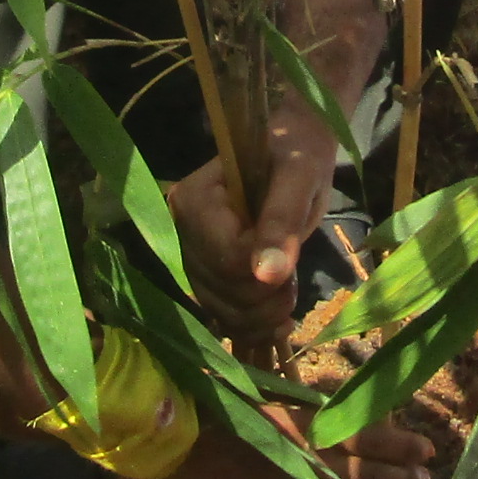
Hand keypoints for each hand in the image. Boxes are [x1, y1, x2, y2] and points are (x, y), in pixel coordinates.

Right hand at [149, 409, 436, 478]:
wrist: (156, 436)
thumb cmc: (203, 402)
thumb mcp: (255, 396)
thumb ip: (296, 408)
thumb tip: (334, 410)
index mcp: (294, 424)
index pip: (357, 434)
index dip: (395, 444)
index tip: (425, 449)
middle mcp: (291, 461)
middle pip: (354, 474)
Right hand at [168, 0, 380, 348]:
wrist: (293, 154)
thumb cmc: (297, 157)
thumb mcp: (298, 179)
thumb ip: (282, 222)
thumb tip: (268, 274)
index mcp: (194, 200)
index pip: (227, 259)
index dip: (265, 269)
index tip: (290, 254)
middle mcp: (179, 229)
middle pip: (222, 290)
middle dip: (266, 296)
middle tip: (294, 275)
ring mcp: (189, 255)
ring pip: (220, 311)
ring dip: (262, 316)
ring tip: (287, 292)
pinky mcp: (201, 274)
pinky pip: (221, 316)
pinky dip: (251, 324)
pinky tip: (275, 315)